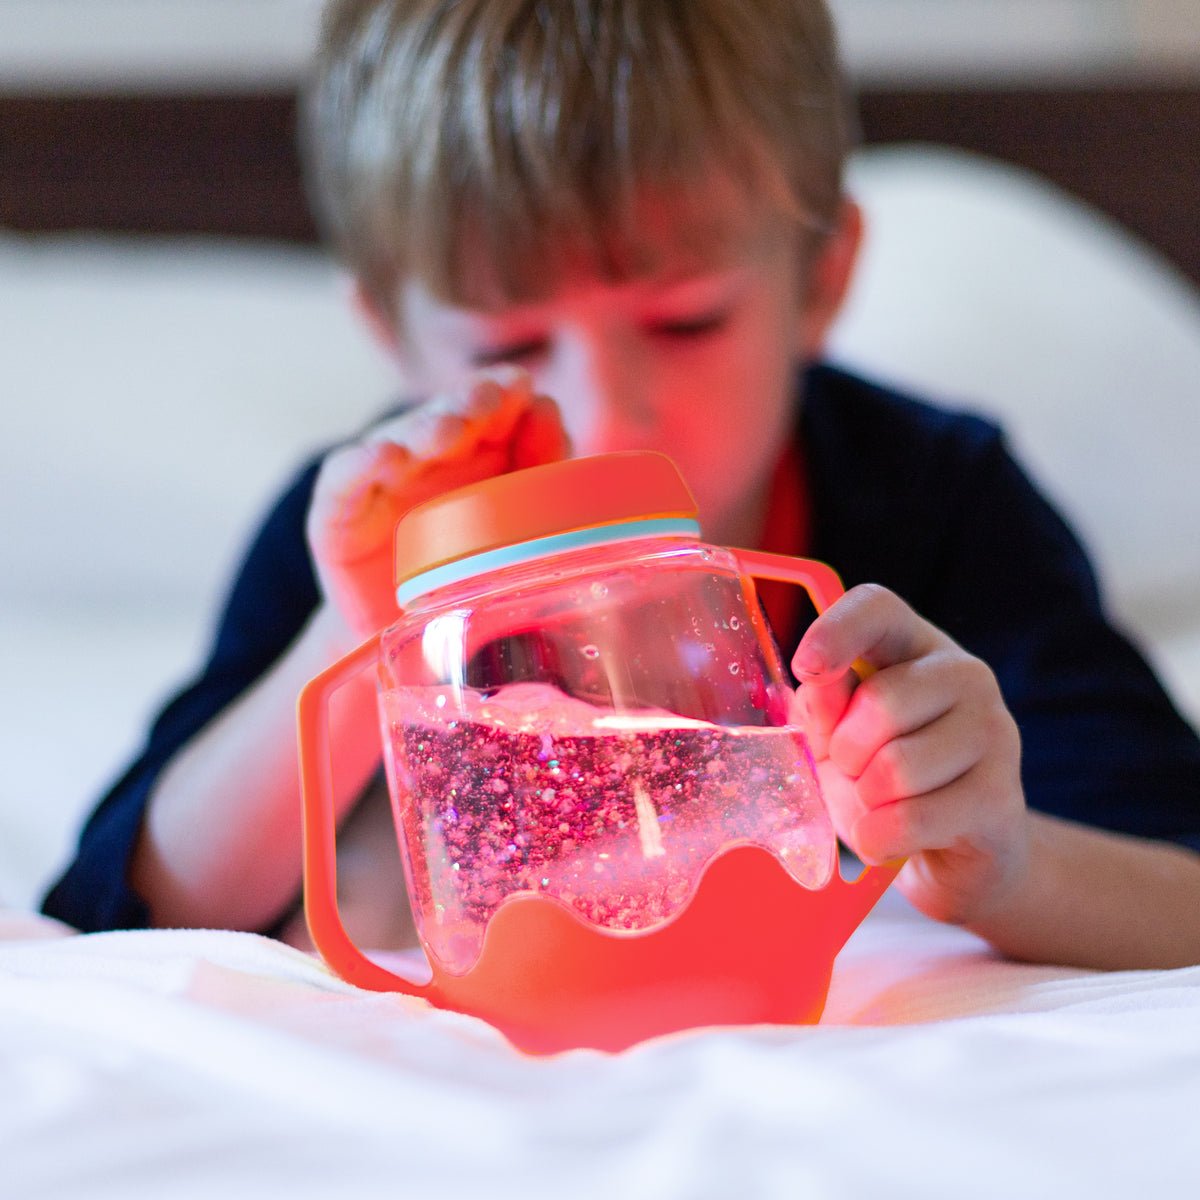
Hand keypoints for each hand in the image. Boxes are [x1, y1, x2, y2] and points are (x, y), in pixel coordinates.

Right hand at [307, 368, 569, 639]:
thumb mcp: (515, 527)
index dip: (501, 391)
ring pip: (396, 443)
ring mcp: (379, 482)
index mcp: (472, 453)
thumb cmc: (467, 575)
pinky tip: (383, 455)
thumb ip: (537, 469)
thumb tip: (548, 409)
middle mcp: (425, 458)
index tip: (521, 386)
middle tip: (487, 398)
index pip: (487, 407)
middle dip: (466, 403)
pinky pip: (344, 483)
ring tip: (446, 427)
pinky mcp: (336, 516)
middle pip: (444, 417)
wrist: (407, 638)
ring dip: (421, 429)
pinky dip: (362, 465)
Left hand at [792, 584, 1028, 927]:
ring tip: (879, 804)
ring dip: (865, 800)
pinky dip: (880, 837)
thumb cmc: (880, 780)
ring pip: (897, 767)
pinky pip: (914, 818)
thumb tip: (819, 685)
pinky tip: (888, 837)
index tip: (806, 668)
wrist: (952, 853)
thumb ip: (823, 705)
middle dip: (845, 752)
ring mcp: (993, 730)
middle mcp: (964, 674)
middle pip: (881, 701)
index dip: (836, 630)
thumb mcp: (835, 737)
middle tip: (853, 772)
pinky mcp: (1002, 795)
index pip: (878, 607)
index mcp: (912, 645)